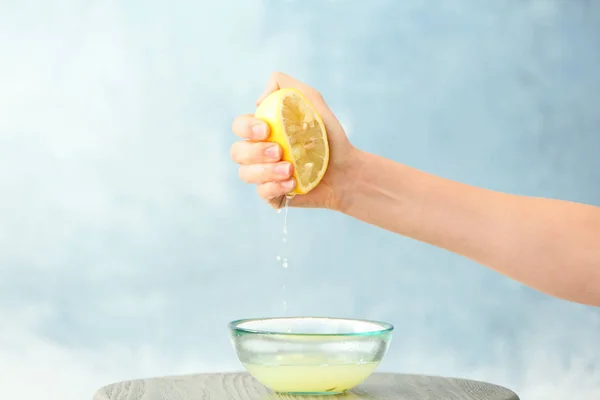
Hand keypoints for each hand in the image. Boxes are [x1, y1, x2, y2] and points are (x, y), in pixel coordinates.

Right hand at [230, 72, 356, 209]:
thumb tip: (258, 100)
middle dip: (255, 152)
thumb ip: (285, 87)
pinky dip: (275, 187)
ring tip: (290, 169)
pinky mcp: (273, 195)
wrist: (347, 169)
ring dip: (266, 171)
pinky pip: (261, 193)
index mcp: (262, 131)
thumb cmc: (328, 137)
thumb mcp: (312, 102)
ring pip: (245, 174)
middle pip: (237, 152)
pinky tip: (292, 183)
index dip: (246, 128)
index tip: (266, 129)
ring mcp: (264, 175)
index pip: (239, 126)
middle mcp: (258, 153)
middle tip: (279, 151)